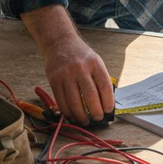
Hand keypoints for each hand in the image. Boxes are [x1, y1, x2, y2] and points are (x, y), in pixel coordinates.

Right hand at [20, 5, 114, 123]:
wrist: (59, 42)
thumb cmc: (80, 55)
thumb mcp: (95, 61)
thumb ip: (100, 79)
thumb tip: (106, 104)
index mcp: (95, 63)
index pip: (105, 87)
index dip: (108, 102)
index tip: (108, 110)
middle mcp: (80, 68)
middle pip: (90, 96)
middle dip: (96, 112)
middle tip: (98, 118)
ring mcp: (66, 74)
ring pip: (74, 102)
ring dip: (81, 116)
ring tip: (86, 121)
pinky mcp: (54, 80)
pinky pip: (61, 101)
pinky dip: (68, 112)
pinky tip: (72, 115)